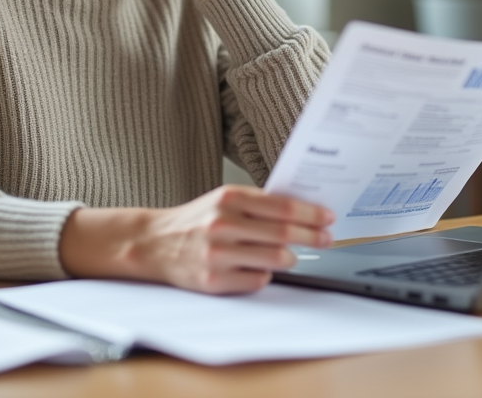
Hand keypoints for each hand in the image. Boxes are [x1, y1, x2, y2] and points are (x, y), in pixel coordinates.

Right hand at [59, 185, 334, 293]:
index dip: (310, 214)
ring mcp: (218, 254)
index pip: (282, 207)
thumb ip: (257, 203)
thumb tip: (302, 210)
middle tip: (326, 238)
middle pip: (284, 233)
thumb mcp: (222, 200)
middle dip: (312, 236)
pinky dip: (264, 275)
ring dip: (289, 258)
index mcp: (229, 198)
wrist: (154, 243)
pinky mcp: (213, 281)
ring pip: (274, 259)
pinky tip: (257, 268)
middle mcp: (223, 224)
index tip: (327, 217)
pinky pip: (257, 281)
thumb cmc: (196, 220)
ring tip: (289, 255)